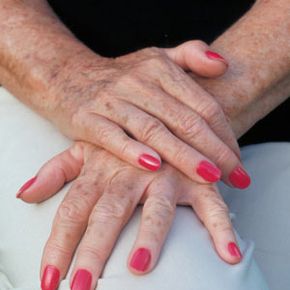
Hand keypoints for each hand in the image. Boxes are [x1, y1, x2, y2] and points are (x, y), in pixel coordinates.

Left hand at [18, 142, 241, 289]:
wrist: (160, 112)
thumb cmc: (119, 139)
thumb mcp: (84, 149)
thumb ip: (56, 171)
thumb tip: (23, 194)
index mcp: (100, 169)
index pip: (73, 209)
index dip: (59, 243)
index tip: (48, 280)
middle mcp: (131, 174)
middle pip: (108, 213)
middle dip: (94, 249)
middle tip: (82, 285)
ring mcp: (166, 175)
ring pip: (158, 209)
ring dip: (150, 236)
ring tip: (139, 265)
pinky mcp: (195, 178)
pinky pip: (210, 204)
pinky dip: (219, 227)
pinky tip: (227, 254)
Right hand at [45, 40, 249, 188]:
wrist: (69, 76)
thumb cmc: (120, 75)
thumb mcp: (156, 58)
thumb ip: (191, 55)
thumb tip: (224, 66)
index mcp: (160, 69)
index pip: (203, 105)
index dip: (225, 134)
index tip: (238, 160)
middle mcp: (138, 83)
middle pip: (185, 120)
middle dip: (214, 151)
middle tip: (236, 177)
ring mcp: (112, 101)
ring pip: (154, 131)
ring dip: (183, 156)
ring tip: (209, 177)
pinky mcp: (88, 119)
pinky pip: (114, 137)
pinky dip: (133, 152)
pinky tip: (153, 167)